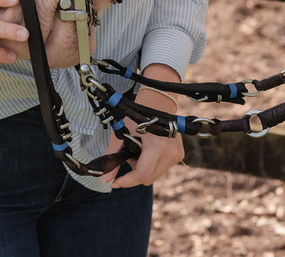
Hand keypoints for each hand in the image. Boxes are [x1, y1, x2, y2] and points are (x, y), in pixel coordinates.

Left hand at [101, 70, 185, 187]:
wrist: (158, 103)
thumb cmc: (137, 116)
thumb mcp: (122, 134)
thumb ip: (112, 157)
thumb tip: (105, 179)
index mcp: (157, 147)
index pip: (142, 175)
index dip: (126, 181)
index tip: (114, 182)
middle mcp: (170, 153)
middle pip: (148, 179)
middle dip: (134, 173)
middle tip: (128, 156)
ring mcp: (177, 155)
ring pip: (155, 175)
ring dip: (144, 169)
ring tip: (139, 151)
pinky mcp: (180, 155)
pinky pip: (162, 169)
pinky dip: (152, 165)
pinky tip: (148, 151)